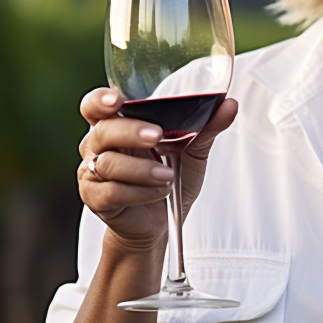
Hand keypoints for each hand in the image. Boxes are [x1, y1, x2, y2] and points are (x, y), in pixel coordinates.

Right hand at [77, 87, 236, 250]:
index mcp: (118, 125)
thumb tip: (229, 104)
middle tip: (157, 136)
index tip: (117, 100)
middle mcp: (98, 146)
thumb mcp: (192, 150)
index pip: (96, 106)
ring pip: (108, 163)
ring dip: (142, 169)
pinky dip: (141, 192)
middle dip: (131, 132)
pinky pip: (112, 192)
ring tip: (169, 175)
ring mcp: (92, 173)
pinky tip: (160, 192)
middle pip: (103, 131)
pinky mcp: (95, 198)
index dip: (101, 99)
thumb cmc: (170, 177)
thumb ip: (207, 127)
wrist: (160, 222)